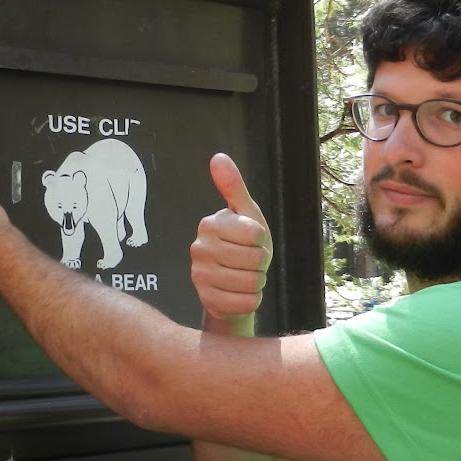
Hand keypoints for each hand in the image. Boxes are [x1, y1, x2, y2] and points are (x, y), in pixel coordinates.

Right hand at [189, 153, 270, 331]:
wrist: (233, 284)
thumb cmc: (243, 245)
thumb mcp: (245, 214)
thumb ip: (233, 186)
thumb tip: (218, 157)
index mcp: (210, 224)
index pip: (256, 234)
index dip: (262, 240)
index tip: (252, 241)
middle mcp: (199, 248)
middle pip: (256, 260)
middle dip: (260, 263)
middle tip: (248, 262)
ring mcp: (199, 276)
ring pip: (253, 282)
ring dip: (256, 282)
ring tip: (244, 276)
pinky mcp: (206, 300)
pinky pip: (246, 303)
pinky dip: (251, 300)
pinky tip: (239, 293)